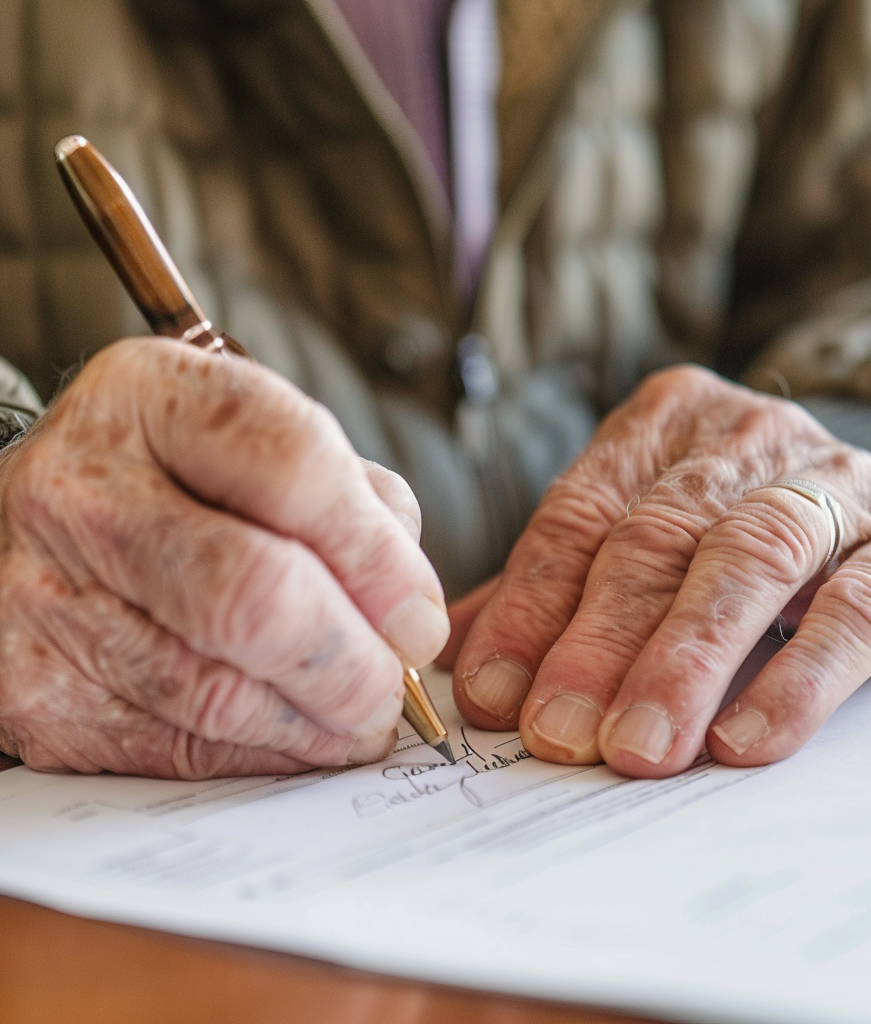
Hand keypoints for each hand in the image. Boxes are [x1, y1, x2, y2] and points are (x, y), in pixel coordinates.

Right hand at [0, 338, 449, 777]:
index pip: (292, 464)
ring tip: (353, 717)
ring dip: (315, 723)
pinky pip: (176, 748)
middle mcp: (78, 486)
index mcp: (147, 394)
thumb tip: (410, 615)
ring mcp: (38, 595)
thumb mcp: (241, 446)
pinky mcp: (30, 694)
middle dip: (352, 663)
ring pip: (218, 692)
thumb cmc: (154, 489)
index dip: (377, 556)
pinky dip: (257, 754)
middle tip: (393, 689)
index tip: (418, 619)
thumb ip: (346, 501)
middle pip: (253, 593)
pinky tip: (285, 735)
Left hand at [447, 366, 870, 776]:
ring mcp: (829, 483)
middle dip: (597, 643)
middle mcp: (740, 440)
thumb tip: (458, 668)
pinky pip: (855, 609)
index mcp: (657, 427)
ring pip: (747, 562)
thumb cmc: (717, 525)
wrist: (853, 494)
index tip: (491, 691)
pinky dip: (795, 677)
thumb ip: (549, 588)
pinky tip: (743, 738)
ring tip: (636, 746)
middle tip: (556, 731)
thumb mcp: (632, 532)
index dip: (530, 606)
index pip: (577, 515)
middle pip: (654, 539)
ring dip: (684, 662)